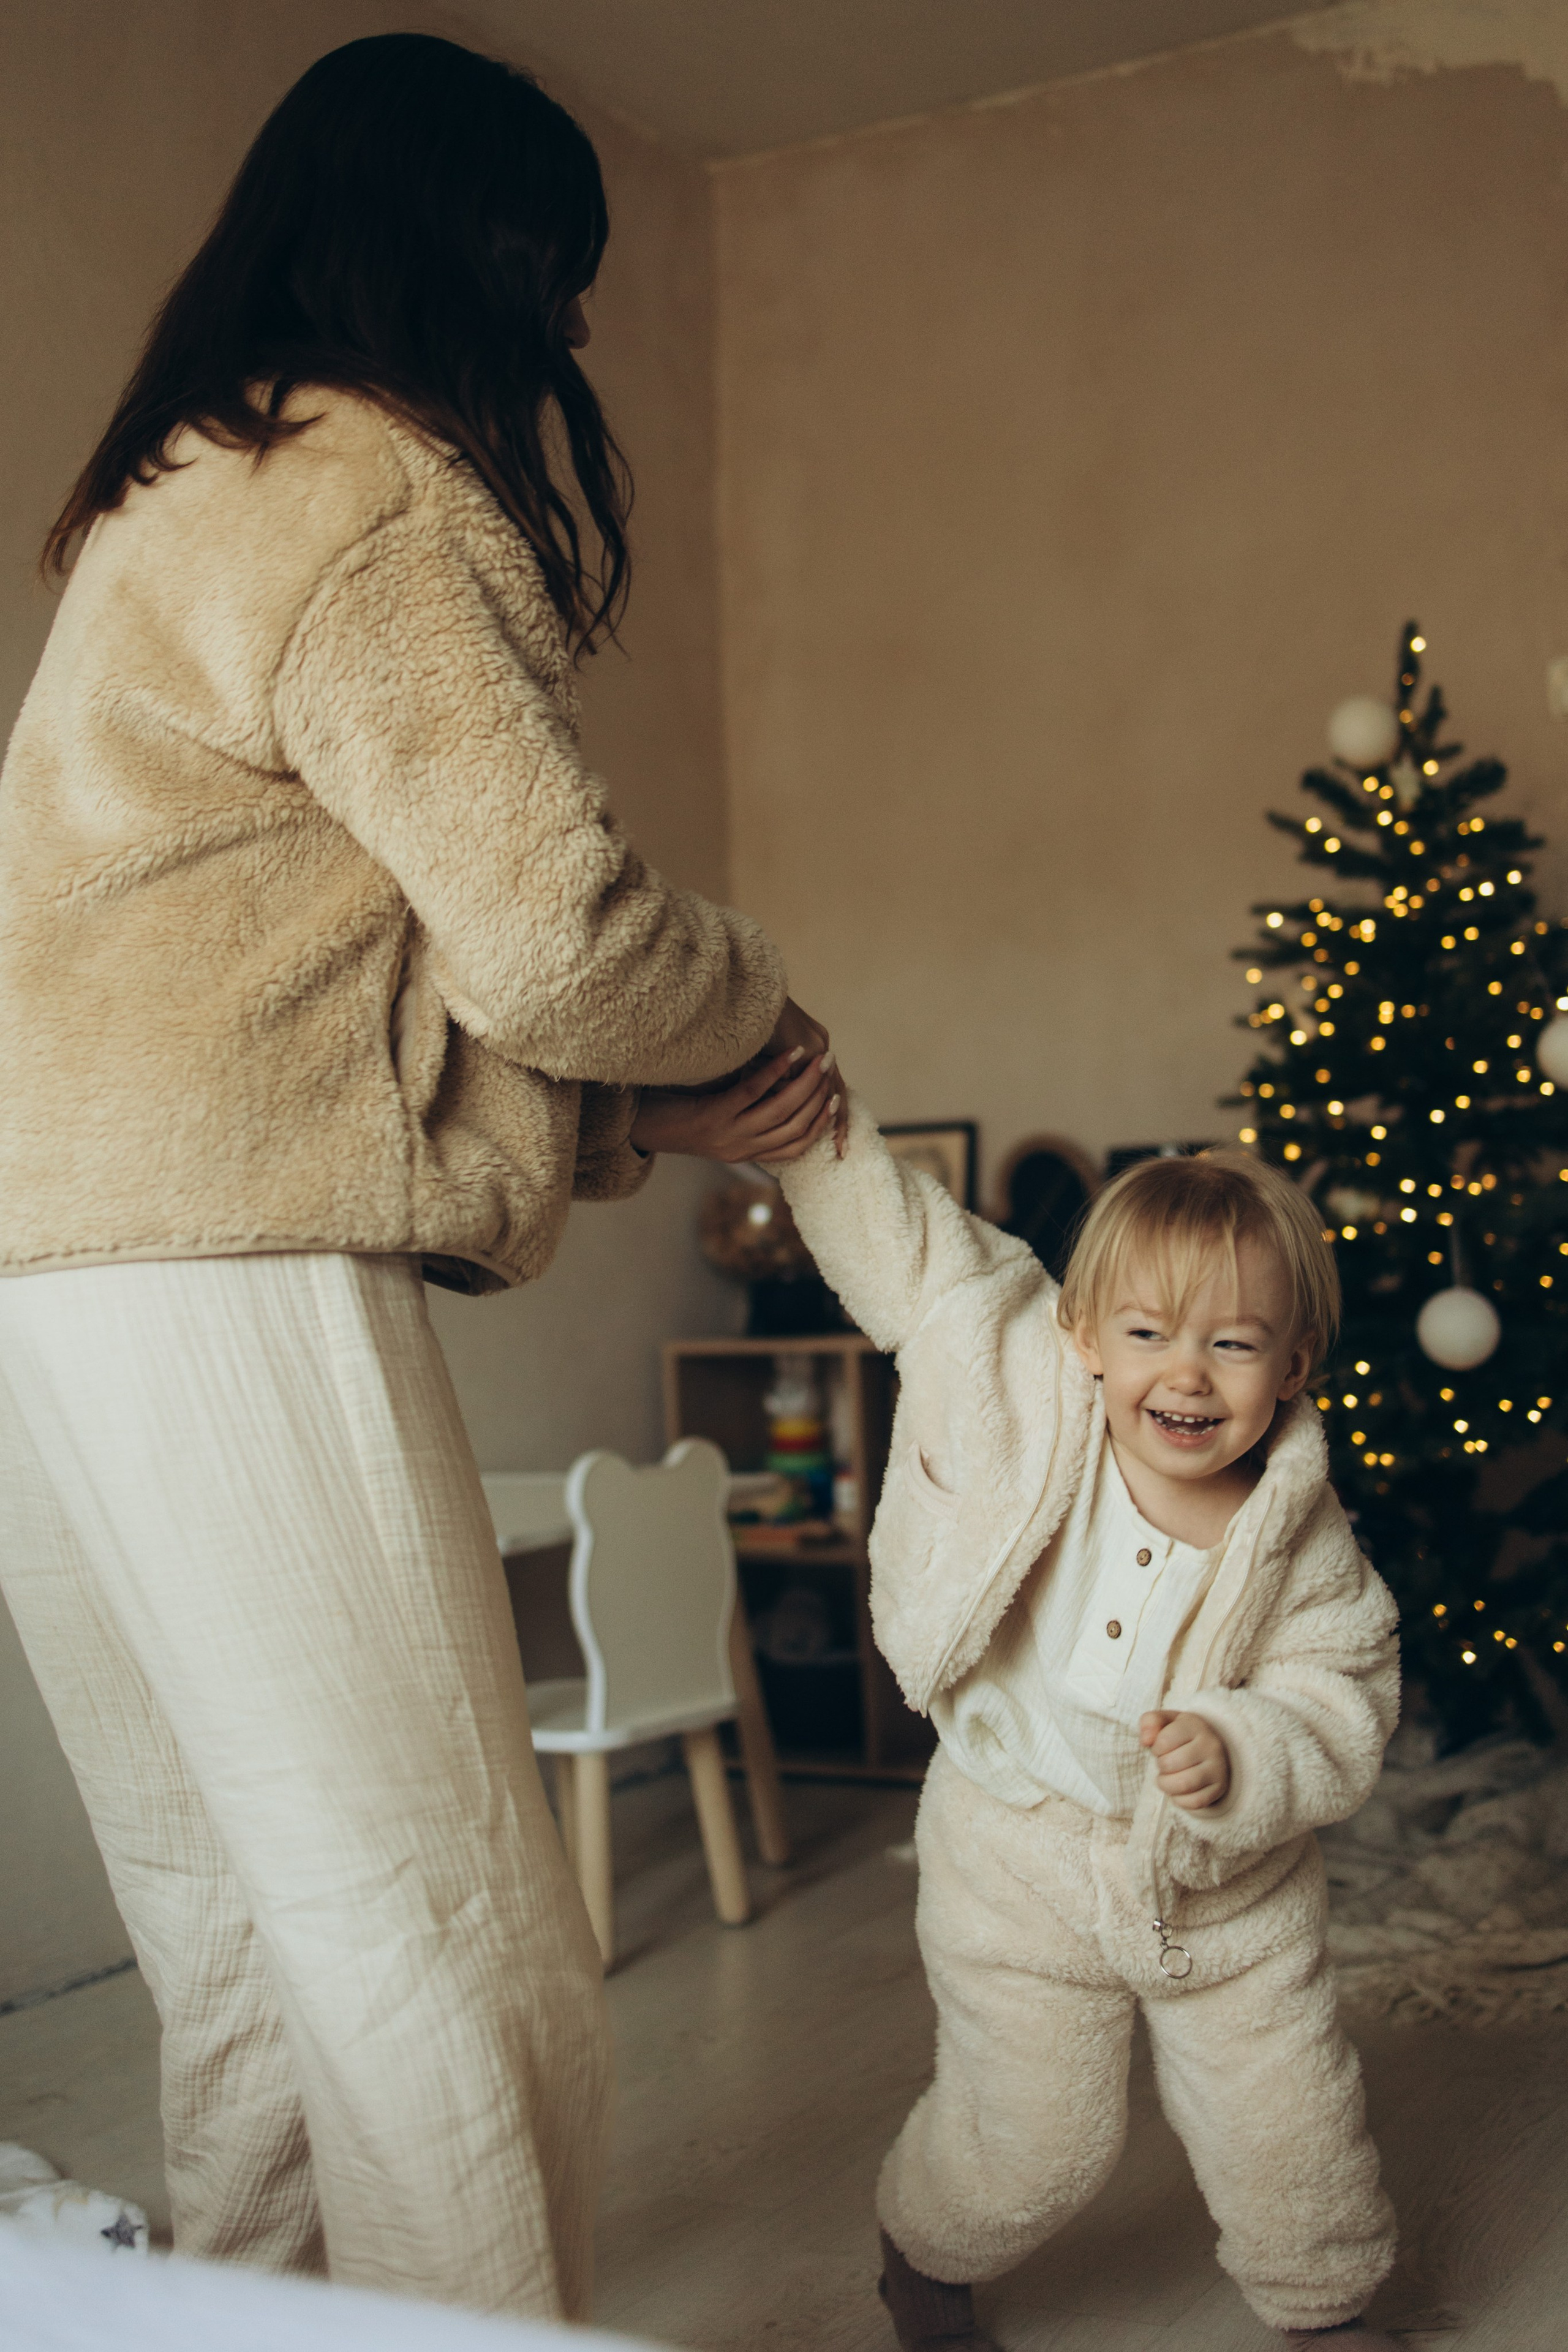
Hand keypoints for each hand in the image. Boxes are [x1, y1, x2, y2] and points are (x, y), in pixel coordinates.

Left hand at [629, 1045, 836, 1165]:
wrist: (644, 1125)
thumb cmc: (684, 1115)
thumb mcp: (723, 1121)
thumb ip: (752, 1113)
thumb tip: (784, 1088)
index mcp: (748, 1153)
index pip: (798, 1144)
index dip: (820, 1122)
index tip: (835, 1097)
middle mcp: (742, 1148)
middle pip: (795, 1126)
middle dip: (818, 1096)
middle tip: (830, 1068)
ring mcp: (729, 1133)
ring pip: (780, 1110)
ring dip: (804, 1082)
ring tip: (819, 1059)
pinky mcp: (714, 1115)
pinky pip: (753, 1091)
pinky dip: (775, 1070)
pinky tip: (790, 1053)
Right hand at [762, 999, 847, 1157]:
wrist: (750, 988)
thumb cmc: (753, 1020)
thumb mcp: (767, 1052)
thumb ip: (778, 1074)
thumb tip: (779, 1096)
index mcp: (815, 1045)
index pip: (832, 1088)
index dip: (833, 1116)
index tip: (837, 1144)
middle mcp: (820, 1043)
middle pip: (837, 1091)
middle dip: (837, 1123)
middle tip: (840, 1151)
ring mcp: (815, 1042)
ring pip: (826, 1089)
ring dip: (823, 1116)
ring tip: (828, 1141)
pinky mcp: (803, 1041)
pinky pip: (802, 1076)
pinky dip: (796, 1096)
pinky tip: (796, 1115)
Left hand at [1139, 1711, 1230, 1810]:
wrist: (1208, 1750)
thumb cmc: (1180, 1735)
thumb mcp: (1165, 1721)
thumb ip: (1150, 1722)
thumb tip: (1145, 1740)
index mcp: (1195, 1726)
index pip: (1164, 1741)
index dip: (1156, 1748)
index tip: (1160, 1748)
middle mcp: (1211, 1745)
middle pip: (1170, 1764)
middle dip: (1161, 1767)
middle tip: (1164, 1765)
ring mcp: (1218, 1768)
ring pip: (1183, 1784)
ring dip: (1167, 1785)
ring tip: (1166, 1778)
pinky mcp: (1219, 1788)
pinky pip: (1195, 1801)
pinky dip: (1180, 1799)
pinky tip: (1178, 1790)